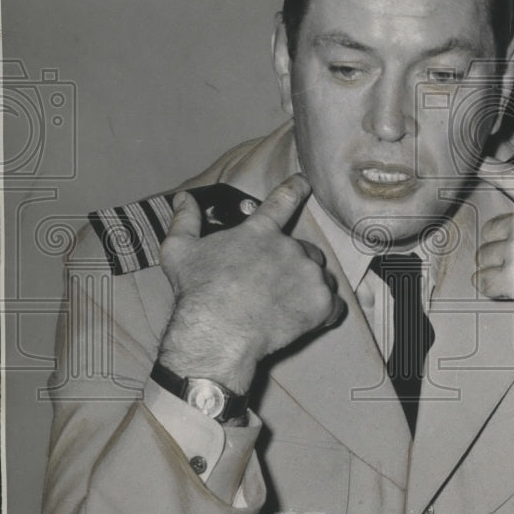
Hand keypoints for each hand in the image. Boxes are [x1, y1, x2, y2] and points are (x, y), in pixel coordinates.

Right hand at [158, 174, 344, 391]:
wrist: (219, 331)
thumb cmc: (198, 291)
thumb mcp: (179, 251)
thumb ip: (184, 220)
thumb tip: (183, 198)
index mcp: (260, 231)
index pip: (283, 201)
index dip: (295, 188)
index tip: (305, 182)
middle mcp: (289, 247)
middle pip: (305, 249)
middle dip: (295, 262)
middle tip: (275, 284)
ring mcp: (308, 274)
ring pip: (320, 276)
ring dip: (310, 285)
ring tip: (288, 304)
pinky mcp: (320, 303)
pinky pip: (334, 305)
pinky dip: (325, 312)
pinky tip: (308, 319)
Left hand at [473, 162, 513, 378]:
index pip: (512, 179)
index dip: (492, 169)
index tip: (480, 163)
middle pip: (492, 229)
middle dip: (504, 243)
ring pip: (485, 256)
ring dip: (497, 266)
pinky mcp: (512, 280)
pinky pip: (482, 281)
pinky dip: (490, 286)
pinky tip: (505, 289)